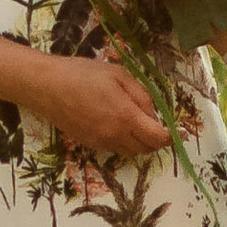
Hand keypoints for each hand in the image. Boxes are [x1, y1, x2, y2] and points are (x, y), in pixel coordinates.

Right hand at [41, 55, 170, 158]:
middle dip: (157, 140)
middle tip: (158, 125)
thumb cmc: (82, 74)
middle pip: (146, 149)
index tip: (180, 131)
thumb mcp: (118, 74)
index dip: (171, 137)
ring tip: (139, 124)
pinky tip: (119, 125)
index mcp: (125, 116)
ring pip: (130, 152)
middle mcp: (114, 135)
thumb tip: (153, 113)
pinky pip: (114, 149)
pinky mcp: (88, 144)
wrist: (46, 86)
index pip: (157, 138)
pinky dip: (124, 142)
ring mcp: (100, 142)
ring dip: (140, 143)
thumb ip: (141, 95)